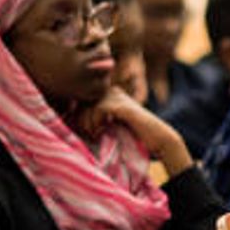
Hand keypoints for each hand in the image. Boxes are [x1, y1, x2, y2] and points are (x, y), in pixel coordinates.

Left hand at [78, 87, 192, 175]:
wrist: (157, 138)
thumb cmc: (134, 134)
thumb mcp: (110, 122)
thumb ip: (94, 115)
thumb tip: (72, 115)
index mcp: (110, 92)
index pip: (83, 99)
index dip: (80, 114)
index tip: (88, 129)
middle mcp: (113, 90)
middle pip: (83, 100)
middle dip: (82, 118)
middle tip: (90, 132)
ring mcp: (118, 96)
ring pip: (88, 105)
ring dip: (88, 122)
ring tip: (95, 133)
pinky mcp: (121, 105)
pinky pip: (98, 110)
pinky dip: (96, 122)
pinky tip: (101, 131)